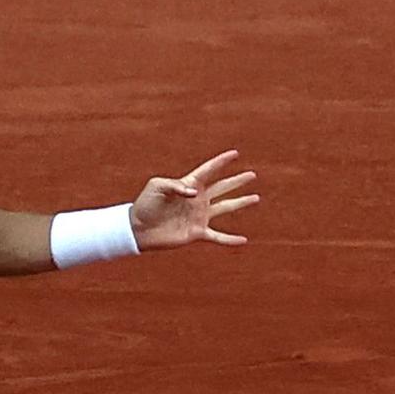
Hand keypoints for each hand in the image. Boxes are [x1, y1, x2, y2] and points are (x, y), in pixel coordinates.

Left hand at [129, 150, 258, 251]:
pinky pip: (217, 237)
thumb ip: (176, 186)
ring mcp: (199, 216)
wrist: (139, 229)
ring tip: (255, 198)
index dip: (221, 162)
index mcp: (189, 184)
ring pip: (226, 208)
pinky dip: (230, 239)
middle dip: (237, 181)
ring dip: (241, 203)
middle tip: (252, 174)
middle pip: (223, 187)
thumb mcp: (157, 187)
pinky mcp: (197, 232)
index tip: (235, 153)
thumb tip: (194, 194)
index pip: (209, 170)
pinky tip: (243, 240)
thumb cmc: (145, 204)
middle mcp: (197, 199)